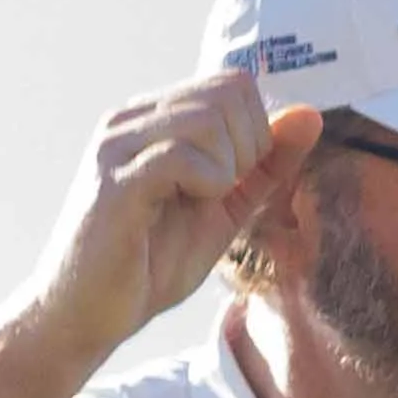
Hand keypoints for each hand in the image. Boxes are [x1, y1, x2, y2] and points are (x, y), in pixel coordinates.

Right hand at [40, 68, 319, 360]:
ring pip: (209, 117)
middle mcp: (131, 119)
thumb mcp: (226, 208)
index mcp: (153, 119)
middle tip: (222, 194)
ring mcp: (118, 145)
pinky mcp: (116, 180)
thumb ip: (266, 164)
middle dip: (250, 148)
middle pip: (227, 92)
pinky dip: (207, 183)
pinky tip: (187, 207)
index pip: (233, 84)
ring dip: (228, 169)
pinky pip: (183, 155)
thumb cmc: (150, 264)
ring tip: (200, 203)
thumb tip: (310, 115)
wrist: (87, 314)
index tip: (236, 180)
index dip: (258, 132)